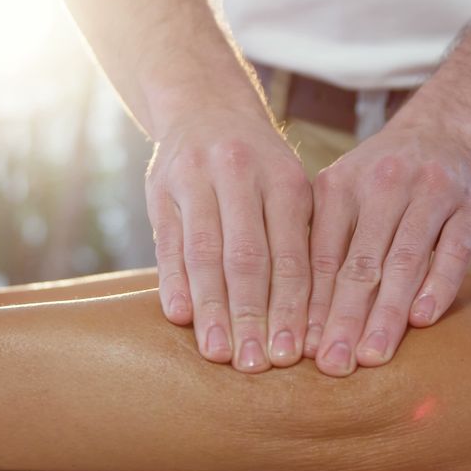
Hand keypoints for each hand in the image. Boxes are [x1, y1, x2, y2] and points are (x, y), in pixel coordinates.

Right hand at [146, 109, 312, 372]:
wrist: (204, 104)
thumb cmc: (259, 166)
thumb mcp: (290, 186)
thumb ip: (298, 241)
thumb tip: (311, 320)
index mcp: (285, 179)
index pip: (291, 254)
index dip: (291, 307)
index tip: (292, 353)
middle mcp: (239, 175)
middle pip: (246, 258)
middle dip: (252, 316)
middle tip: (255, 365)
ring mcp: (195, 180)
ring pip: (204, 254)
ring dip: (211, 309)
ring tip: (218, 352)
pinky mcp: (159, 190)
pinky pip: (167, 242)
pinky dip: (173, 281)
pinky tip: (180, 316)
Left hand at [305, 121, 470, 376]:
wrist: (445, 132)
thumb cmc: (380, 184)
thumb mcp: (342, 197)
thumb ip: (323, 248)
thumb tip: (297, 321)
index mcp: (340, 186)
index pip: (323, 256)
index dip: (314, 305)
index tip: (305, 349)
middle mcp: (382, 185)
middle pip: (361, 263)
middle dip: (346, 319)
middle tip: (334, 364)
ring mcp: (430, 193)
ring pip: (405, 260)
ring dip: (388, 313)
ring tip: (373, 354)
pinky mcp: (470, 206)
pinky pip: (453, 250)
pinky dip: (439, 285)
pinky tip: (422, 319)